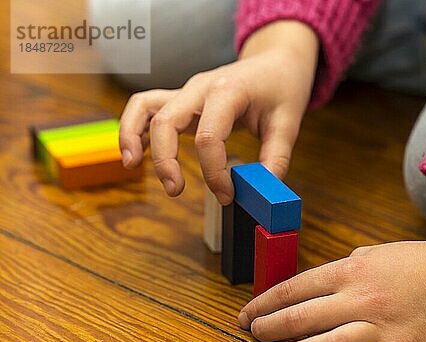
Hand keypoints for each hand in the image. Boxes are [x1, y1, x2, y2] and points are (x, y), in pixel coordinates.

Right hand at [119, 21, 318, 203]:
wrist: (276, 60)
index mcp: (228, 91)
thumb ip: (276, 158)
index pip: (209, 137)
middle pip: (166, 121)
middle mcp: (200, 87)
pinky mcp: (182, 98)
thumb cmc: (281, 87)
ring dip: (133, 136)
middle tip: (176, 190)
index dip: (214, 172)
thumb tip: (264, 191)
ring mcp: (187, 90)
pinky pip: (147, 107)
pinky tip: (134, 153)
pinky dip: (134, 127)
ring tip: (133, 165)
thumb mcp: (289, 122)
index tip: (228, 194)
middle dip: (165, 159)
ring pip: (146, 107)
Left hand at [238, 215, 425, 341]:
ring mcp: (381, 326)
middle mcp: (360, 298)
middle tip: (253, 333)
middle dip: (270, 327)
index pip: (295, 288)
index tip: (248, 312)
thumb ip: (342, 269)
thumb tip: (313, 287)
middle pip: (303, 317)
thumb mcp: (372, 253)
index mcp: (350, 270)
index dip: (265, 302)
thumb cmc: (415, 261)